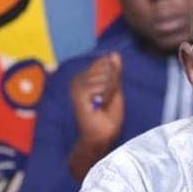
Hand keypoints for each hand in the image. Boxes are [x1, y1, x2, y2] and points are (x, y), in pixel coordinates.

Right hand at [68, 53, 124, 179]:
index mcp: (85, 77)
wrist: (101, 137)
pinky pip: (100, 84)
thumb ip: (115, 73)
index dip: (114, 77)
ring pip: (104, 75)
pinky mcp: (78, 94)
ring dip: (110, 91)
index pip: (105, 62)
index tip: (111, 94)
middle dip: (113, 83)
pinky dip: (106, 95)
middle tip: (107, 101)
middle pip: (106, 67)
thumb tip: (114, 54)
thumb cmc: (108, 118)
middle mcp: (78, 79)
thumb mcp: (115, 91)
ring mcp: (77, 86)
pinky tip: (100, 105)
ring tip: (103, 105)